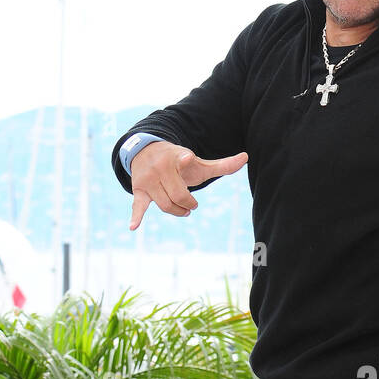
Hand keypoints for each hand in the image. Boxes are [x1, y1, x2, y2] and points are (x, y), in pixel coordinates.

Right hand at [129, 142, 247, 230]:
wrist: (147, 151)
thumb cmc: (180, 161)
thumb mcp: (199, 163)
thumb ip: (222, 165)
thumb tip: (246, 158)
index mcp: (178, 157)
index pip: (182, 159)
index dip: (185, 160)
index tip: (187, 158)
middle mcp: (161, 167)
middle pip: (178, 195)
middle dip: (188, 203)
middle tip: (192, 206)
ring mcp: (149, 180)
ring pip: (166, 205)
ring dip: (178, 211)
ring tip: (184, 210)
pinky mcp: (139, 190)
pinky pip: (138, 205)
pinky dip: (136, 217)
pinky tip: (133, 227)